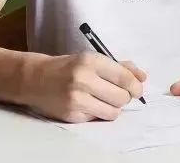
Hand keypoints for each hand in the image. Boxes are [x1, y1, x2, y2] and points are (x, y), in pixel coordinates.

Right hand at [25, 52, 145, 122]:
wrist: (37, 79)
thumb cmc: (69, 67)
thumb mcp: (93, 59)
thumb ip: (120, 67)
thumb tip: (143, 77)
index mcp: (91, 62)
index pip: (124, 77)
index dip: (135, 86)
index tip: (137, 89)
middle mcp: (83, 80)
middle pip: (121, 97)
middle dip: (124, 97)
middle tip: (118, 93)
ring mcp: (76, 99)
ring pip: (113, 112)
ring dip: (114, 107)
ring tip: (104, 99)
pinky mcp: (72, 115)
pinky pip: (98, 119)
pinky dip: (99, 113)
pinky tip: (90, 104)